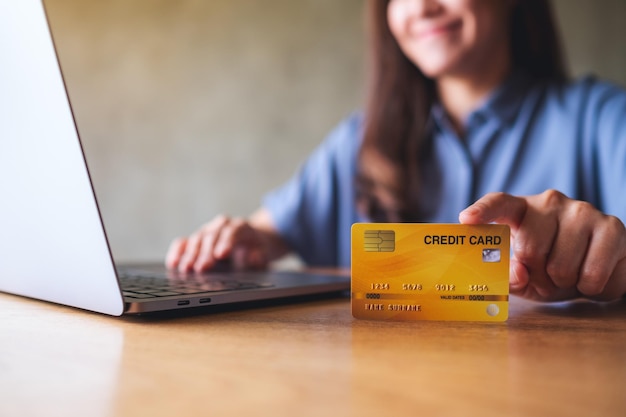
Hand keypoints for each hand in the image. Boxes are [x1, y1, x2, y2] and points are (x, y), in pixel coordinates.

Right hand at [166, 210, 284, 272]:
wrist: (252, 242)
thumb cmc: (257, 250)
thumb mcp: (264, 255)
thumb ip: (259, 257)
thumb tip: (250, 257)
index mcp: (241, 226)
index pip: (233, 231)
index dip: (226, 242)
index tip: (221, 254)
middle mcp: (221, 225)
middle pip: (212, 236)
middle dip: (206, 253)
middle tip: (201, 268)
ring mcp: (207, 231)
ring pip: (196, 238)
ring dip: (190, 255)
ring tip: (186, 269)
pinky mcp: (196, 239)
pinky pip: (183, 242)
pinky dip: (177, 252)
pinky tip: (173, 263)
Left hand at [459, 190, 625, 301]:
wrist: (597, 271)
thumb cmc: (549, 269)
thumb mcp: (523, 277)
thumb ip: (510, 277)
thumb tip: (518, 271)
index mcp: (521, 210)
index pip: (499, 203)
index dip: (482, 211)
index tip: (466, 219)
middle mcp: (550, 202)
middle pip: (530, 248)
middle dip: (538, 274)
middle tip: (547, 277)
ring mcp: (582, 210)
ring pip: (562, 265)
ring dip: (565, 283)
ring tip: (569, 275)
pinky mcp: (612, 226)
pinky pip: (593, 274)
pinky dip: (590, 288)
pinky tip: (591, 277)